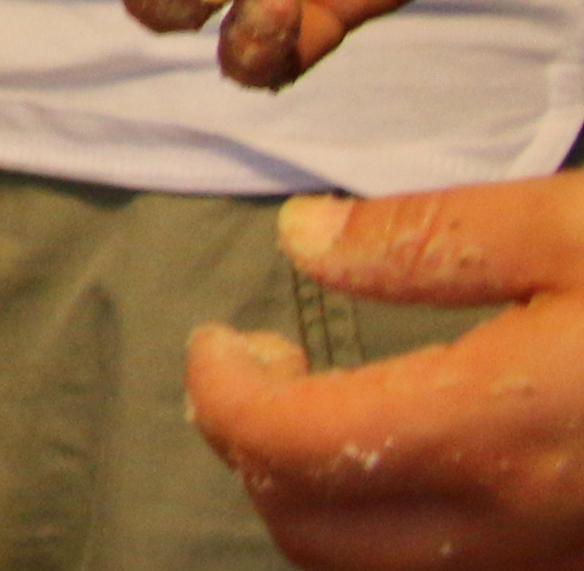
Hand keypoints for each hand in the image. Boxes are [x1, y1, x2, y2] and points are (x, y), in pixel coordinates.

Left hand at [189, 181, 583, 565]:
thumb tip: (298, 236)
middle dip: (251, 450)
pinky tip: (412, 449)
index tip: (216, 339)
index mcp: (490, 428)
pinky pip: (448, 567)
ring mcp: (551, 557)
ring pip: (373, 563)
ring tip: (327, 400)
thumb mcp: (567, 226)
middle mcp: (513, 521)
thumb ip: (425, 237)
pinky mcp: (577, 562)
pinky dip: (386, 520)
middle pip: (311, 530)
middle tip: (262, 364)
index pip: (288, 447)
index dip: (220, 391)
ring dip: (316, 493)